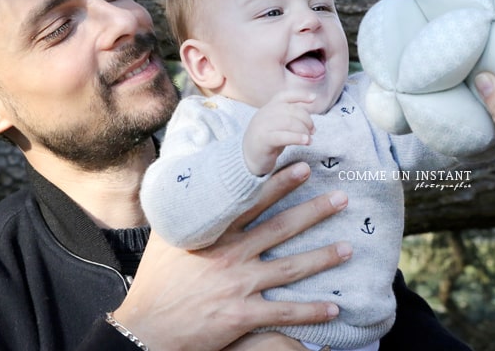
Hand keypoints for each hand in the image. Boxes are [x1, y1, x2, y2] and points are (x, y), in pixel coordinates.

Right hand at [113, 162, 350, 350]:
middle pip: (281, 228)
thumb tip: (189, 182)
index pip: (252, 202)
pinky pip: (284, 312)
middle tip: (341, 198)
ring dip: (323, 257)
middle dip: (314, 211)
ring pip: (290, 268)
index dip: (279, 183)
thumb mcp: (165, 239)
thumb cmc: (156, 281)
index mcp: (214, 234)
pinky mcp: (243, 315)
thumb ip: (184, 213)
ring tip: (348, 248)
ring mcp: (239, 286)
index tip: (302, 167)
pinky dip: (311, 310)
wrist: (146, 328)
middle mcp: (231, 256)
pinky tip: (333, 307)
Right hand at [243, 91, 315, 174]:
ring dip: (303, 130)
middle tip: (313, 131)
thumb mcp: (278, 124)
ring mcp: (262, 126)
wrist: (248, 158)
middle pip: (291, 110)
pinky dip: (297, 138)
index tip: (313, 99)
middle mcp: (264, 114)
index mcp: (268, 108)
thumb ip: (290, 115)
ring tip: (309, 139)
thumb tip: (310, 108)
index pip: (284, 96)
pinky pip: (283, 136)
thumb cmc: (268, 140)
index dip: (300, 95)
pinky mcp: (263, 140)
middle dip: (306, 119)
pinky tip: (305, 142)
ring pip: (289, 122)